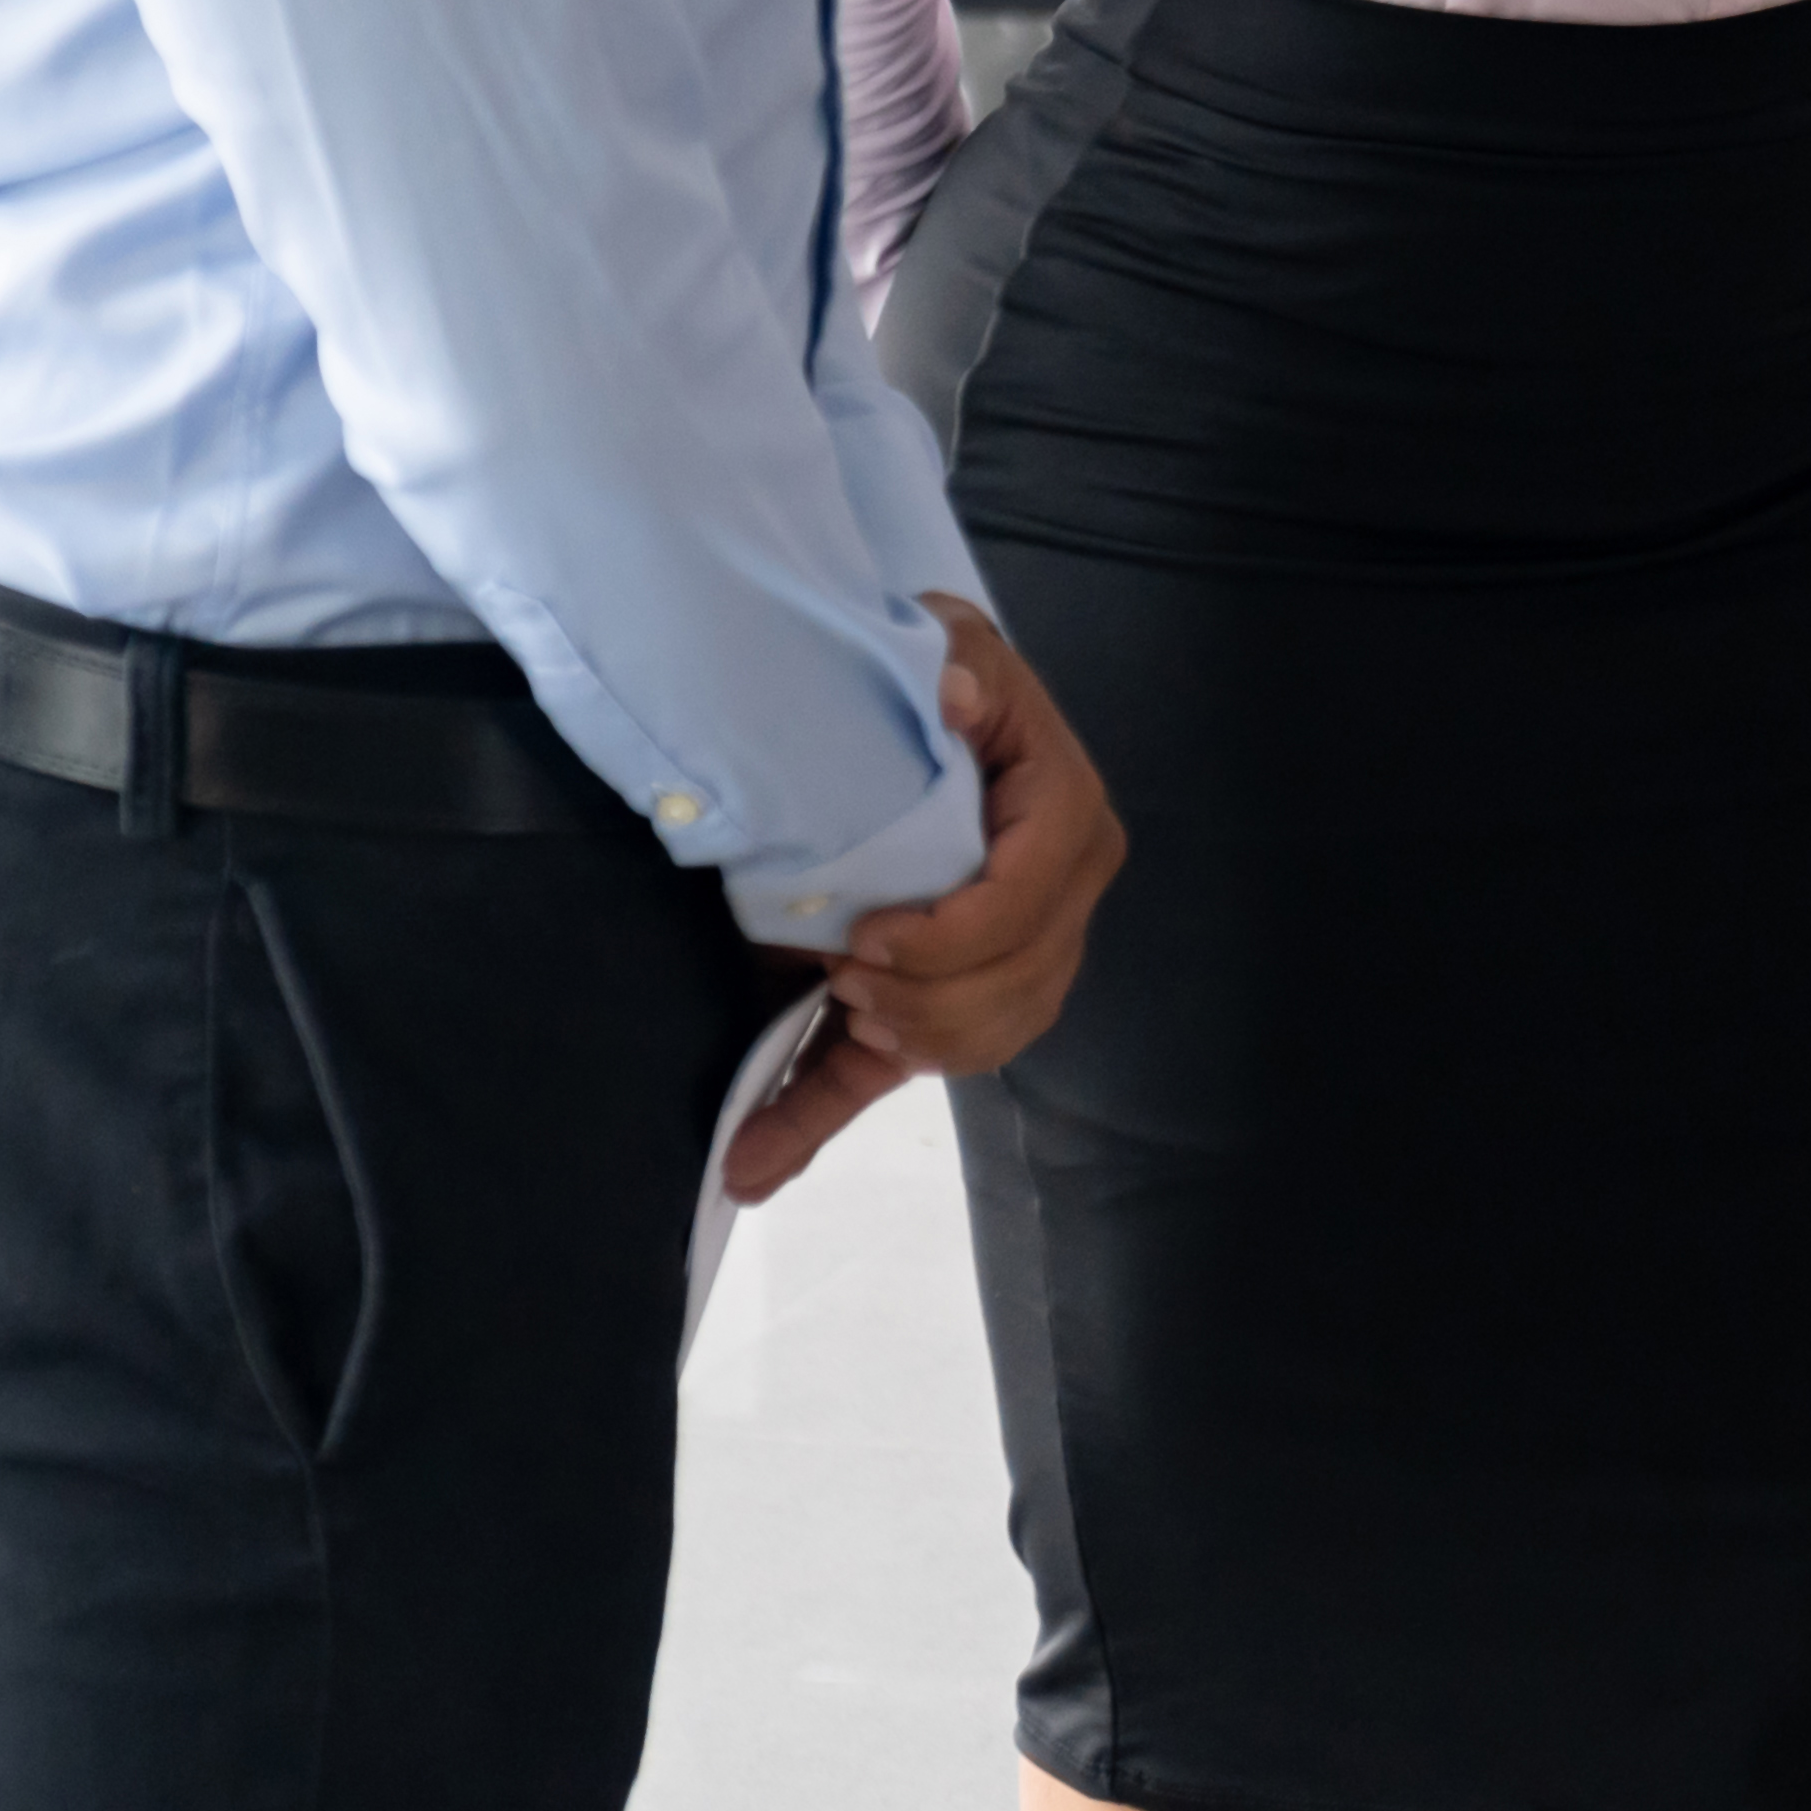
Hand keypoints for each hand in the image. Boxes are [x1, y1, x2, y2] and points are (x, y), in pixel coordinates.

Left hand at [728, 599, 1125, 1199]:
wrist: (902, 717)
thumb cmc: (926, 677)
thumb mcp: (946, 645)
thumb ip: (958, 664)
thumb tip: (957, 698)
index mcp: (1063, 816)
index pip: (1029, 899)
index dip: (954, 935)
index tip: (869, 937)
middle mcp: (1061, 896)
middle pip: (1015, 985)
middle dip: (926, 998)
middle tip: (845, 970)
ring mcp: (1016, 958)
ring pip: (983, 1040)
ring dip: (907, 1045)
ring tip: (844, 1011)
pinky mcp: (943, 1004)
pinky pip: (891, 1076)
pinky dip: (813, 1120)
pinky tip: (747, 1166)